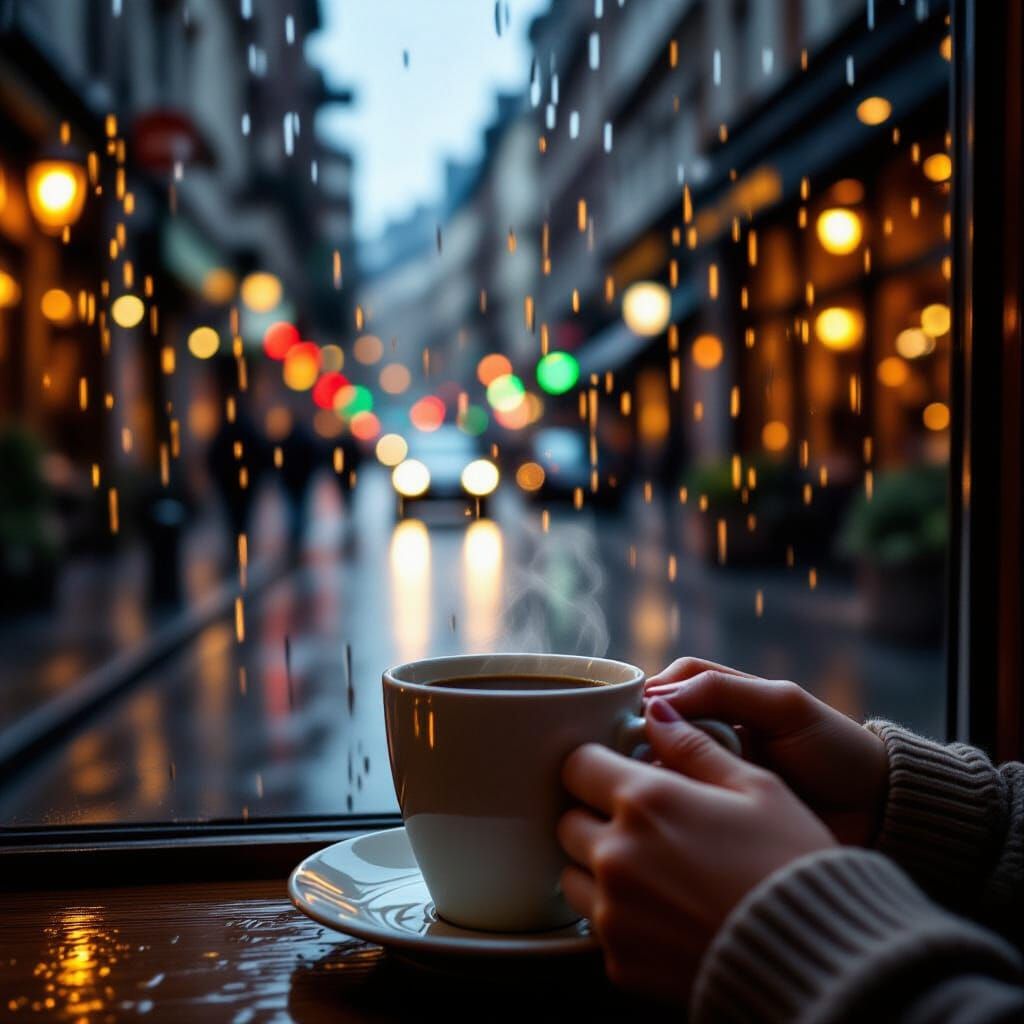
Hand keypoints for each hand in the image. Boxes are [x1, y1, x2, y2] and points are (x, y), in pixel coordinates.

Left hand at [557, 700, 835, 1002]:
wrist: (816, 959)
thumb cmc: (791, 863)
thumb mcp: (755, 787)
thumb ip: (693, 746)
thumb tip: (656, 712)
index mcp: (644, 802)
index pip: (576, 765)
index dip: (596, 765)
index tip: (617, 774)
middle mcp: (616, 855)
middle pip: (567, 821)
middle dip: (595, 816)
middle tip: (639, 825)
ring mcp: (613, 913)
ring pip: (572, 876)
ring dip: (598, 868)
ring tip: (650, 871)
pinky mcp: (619, 961)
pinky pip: (598, 927)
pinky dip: (618, 918)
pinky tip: (664, 913)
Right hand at [645, 657, 888, 844]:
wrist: (877, 815)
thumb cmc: (836, 751)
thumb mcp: (784, 707)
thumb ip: (725, 692)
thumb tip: (658, 701)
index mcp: (728, 698)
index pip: (672, 683)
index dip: (649, 694)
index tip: (632, 712)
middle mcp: (713, 733)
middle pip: (657, 725)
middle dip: (639, 735)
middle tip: (629, 750)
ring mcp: (714, 773)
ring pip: (660, 764)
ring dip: (649, 769)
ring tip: (644, 779)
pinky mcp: (718, 813)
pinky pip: (679, 801)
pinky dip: (666, 800)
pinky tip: (662, 806)